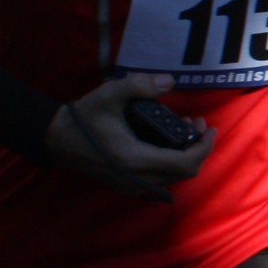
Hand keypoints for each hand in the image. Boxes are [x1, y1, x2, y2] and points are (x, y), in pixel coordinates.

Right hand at [44, 71, 213, 201]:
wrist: (58, 139)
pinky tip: (168, 142)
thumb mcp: (110, 94)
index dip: (203, 146)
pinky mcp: (129, 185)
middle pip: (184, 172)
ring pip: (174, 178)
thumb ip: (140, 85)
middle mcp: (137, 178)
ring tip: (184, 128)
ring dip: (186, 155)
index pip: (184, 163)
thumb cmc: (85, 117)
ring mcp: (132, 186)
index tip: (209, 127)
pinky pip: (162, 180)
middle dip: (198, 148)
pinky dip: (173, 163)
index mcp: (135, 159)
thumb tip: (170, 81)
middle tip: (197, 124)